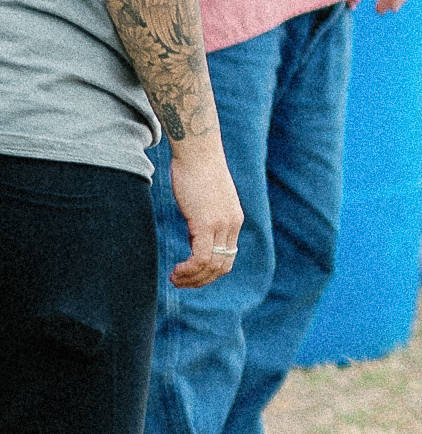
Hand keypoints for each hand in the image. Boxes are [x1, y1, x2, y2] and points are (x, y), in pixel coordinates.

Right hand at [166, 129, 240, 286]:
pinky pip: (202, 258)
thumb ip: (205, 219)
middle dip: (201, 280)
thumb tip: (195, 237)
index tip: (190, 273)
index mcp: (234, 220)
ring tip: (175, 279)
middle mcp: (232, 224)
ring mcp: (221, 224)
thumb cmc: (196, 171)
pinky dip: (189, 270)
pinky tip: (176, 271)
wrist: (197, 152)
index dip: (209, 272)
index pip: (228, 257)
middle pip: (223, 266)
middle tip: (180, 281)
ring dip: (193, 278)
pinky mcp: (207, 222)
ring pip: (213, 266)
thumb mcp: (206, 200)